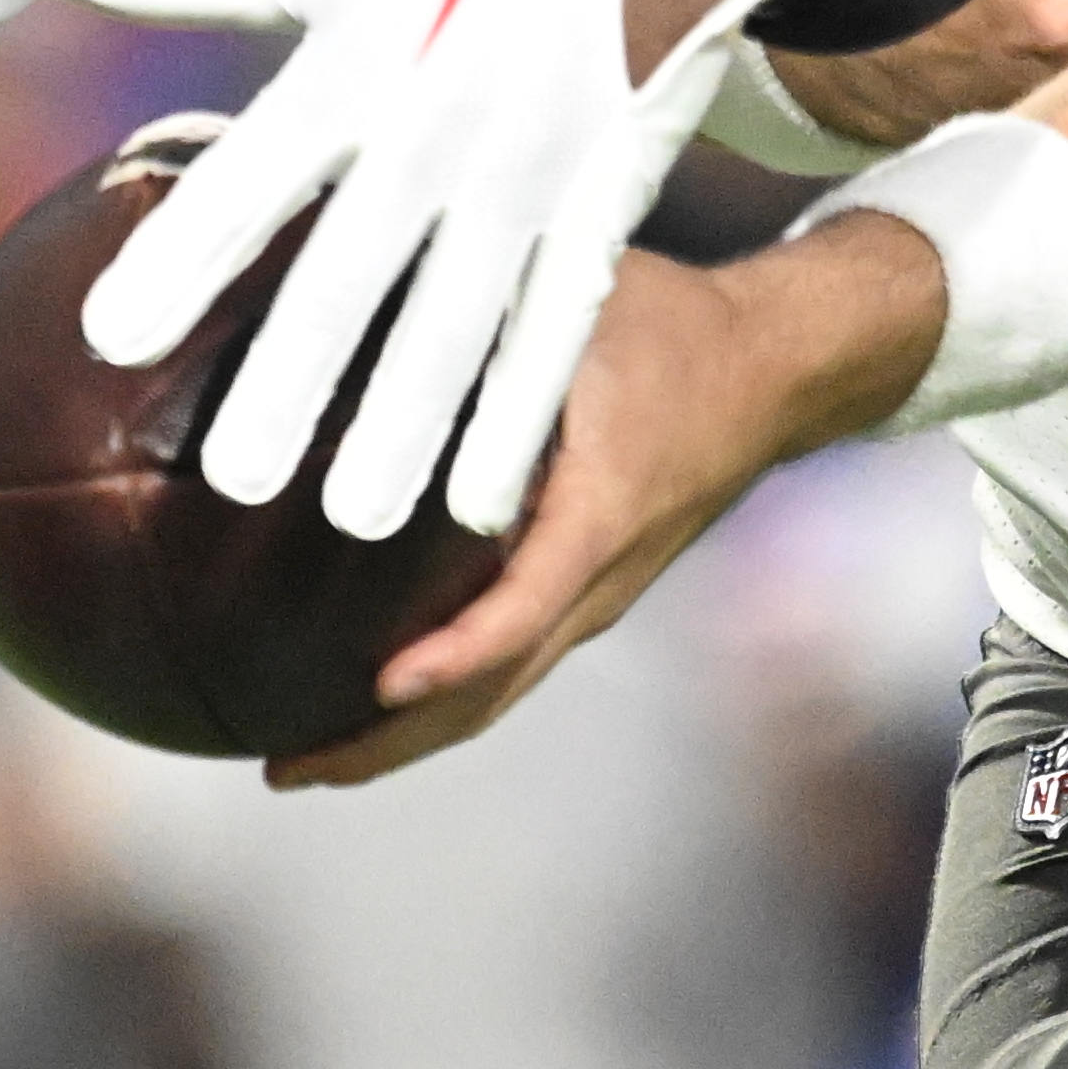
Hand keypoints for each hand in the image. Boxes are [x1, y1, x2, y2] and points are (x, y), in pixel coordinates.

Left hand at [35, 0, 850, 539]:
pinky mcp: (602, 200)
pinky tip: (483, 504)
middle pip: (357, 268)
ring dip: (416, 423)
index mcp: (358, 55)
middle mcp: (440, 119)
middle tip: (234, 479)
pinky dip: (524, 415)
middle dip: (297, 374)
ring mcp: (530, 168)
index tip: (109, 340)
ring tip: (360, 524)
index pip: (254, 170)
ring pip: (465, 317)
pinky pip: (559, 327)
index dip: (185, 252)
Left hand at [286, 220, 945, 783]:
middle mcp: (599, 579)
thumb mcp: (583, 300)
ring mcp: (597, 596)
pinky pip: (512, 663)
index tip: (383, 683)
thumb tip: (365, 304)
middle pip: (491, 692)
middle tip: (286, 768)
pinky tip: (378, 696)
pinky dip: (442, 695)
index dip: (453, 654)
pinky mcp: (590, 591)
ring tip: (307, 759)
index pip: (521, 611)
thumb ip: (486, 316)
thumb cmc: (679, 327)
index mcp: (600, 515)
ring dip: (405, 737)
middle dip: (388, 742)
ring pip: (498, 694)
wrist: (781, 369)